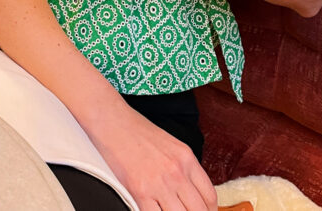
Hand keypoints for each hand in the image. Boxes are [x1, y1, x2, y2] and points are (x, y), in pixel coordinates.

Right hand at [89, 99, 217, 210]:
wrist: (111, 120)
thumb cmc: (136, 131)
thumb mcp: (169, 145)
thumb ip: (182, 167)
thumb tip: (189, 192)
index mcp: (186, 158)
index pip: (209, 196)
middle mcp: (177, 171)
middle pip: (199, 210)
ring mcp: (159, 182)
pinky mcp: (140, 191)